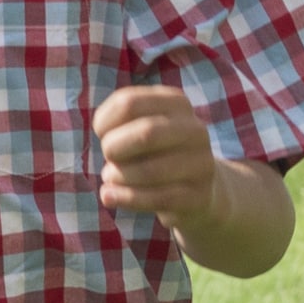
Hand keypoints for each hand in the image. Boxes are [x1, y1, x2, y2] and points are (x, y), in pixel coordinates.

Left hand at [94, 85, 218, 228]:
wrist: (198, 188)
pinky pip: (156, 199)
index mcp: (177, 103)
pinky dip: (125, 199)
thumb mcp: (139, 128)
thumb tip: (108, 144)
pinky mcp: (199, 195)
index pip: (129, 103)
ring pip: (150, 171)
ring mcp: (201, 163)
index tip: (102, 134)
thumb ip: (118, 125)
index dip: (104, 122)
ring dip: (119, 176)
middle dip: (114, 149)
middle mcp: (194, 129)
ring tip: (111, 177)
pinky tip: (109, 197)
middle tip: (109, 158)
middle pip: (146, 133)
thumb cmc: (155, 153)